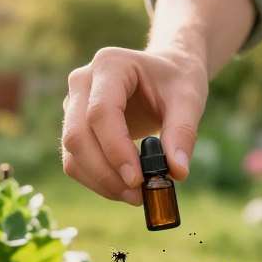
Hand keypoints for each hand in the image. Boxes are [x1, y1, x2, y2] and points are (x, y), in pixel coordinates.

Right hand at [62, 46, 207, 203]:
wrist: (164, 73)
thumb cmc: (176, 80)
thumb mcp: (189, 99)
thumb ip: (183, 133)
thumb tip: (177, 173)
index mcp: (109, 65)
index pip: (101, 112)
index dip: (115, 149)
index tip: (138, 179)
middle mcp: (82, 82)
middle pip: (77, 135)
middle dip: (105, 172)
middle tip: (138, 195)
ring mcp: (72, 104)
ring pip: (72, 152)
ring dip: (100, 181)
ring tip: (135, 196)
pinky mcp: (73, 126)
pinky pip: (74, 161)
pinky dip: (96, 181)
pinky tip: (123, 188)